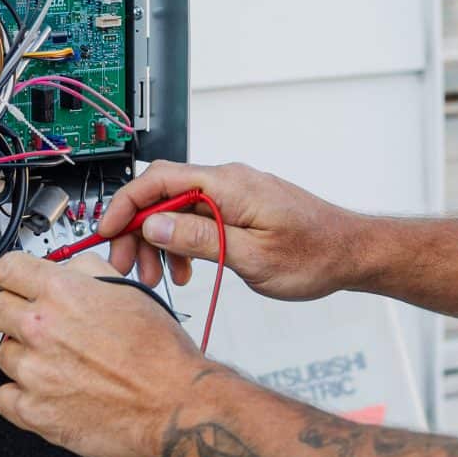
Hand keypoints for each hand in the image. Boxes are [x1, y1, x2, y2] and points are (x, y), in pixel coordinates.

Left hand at [0, 250, 212, 456]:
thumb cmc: (160, 353)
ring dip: (24, 357)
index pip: (6, 269)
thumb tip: (66, 268)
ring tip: (57, 364)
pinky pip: (3, 398)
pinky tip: (45, 391)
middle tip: (37, 325)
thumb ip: (86, 271)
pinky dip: (20, 396)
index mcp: (61, 293)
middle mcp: (41, 329)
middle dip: (14, 313)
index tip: (17, 285)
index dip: (14, 276)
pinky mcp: (34, 412)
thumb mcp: (128, 289)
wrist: (176, 403)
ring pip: (2, 354)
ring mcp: (34, 373)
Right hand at [96, 161, 364, 302]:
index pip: (158, 180)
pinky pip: (197, 216)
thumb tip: (155, 225)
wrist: (351, 252)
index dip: (125, 205)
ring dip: (159, 241)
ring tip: (158, 277)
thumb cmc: (315, 255)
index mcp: (228, 185)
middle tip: (127, 267)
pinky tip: (186, 270)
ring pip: (177, 208)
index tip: (106, 233)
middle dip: (137, 230)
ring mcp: (234, 193)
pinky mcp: (240, 207)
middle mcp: (228, 181)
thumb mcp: (252, 258)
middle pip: (162, 193)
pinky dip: (182, 241)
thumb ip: (200, 239)